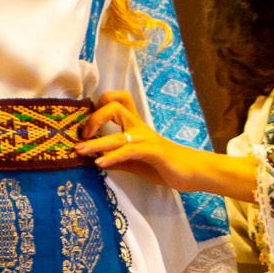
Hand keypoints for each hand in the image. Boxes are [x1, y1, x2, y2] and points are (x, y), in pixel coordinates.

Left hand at [75, 95, 209, 192]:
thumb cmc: (165, 165)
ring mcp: (146, 139)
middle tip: (83, 136)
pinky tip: (100, 164)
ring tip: (80, 151)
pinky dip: (112, 157)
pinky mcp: (153, 152)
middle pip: (115, 106)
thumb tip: (97, 159)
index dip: (98, 107)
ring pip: (117, 135)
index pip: (117, 100)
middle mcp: (139, 127)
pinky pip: (129, 151)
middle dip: (94, 118)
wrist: (193, 172)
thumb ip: (117, 158)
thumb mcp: (135, 161)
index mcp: (135, 126)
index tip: (87, 128)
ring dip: (95, 143)